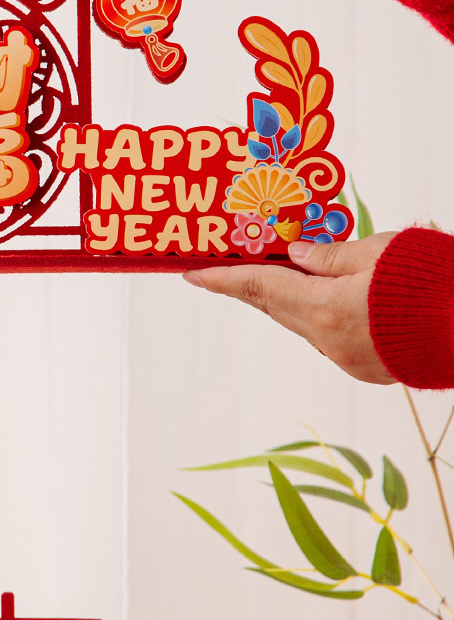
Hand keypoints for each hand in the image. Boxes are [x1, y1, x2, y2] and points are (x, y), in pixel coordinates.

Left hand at [183, 234, 395, 383]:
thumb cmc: (432, 282)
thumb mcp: (380, 251)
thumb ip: (331, 254)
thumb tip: (295, 256)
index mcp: (323, 306)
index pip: (257, 287)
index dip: (221, 279)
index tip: (190, 274)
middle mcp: (327, 339)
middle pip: (276, 307)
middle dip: (255, 286)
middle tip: (232, 267)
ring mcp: (346, 358)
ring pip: (303, 325)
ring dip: (292, 301)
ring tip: (290, 275)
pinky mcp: (366, 369)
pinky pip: (330, 339)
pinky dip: (322, 317)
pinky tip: (333, 300)